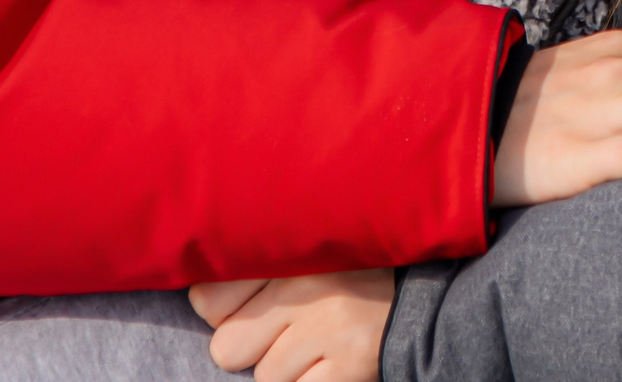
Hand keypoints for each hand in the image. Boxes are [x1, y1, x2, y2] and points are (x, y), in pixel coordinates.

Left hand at [189, 270, 392, 379]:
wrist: (423, 300)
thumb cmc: (346, 281)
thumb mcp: (301, 259)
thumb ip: (250, 272)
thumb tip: (198, 300)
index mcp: (288, 251)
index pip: (208, 300)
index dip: (225, 315)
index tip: (257, 306)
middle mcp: (304, 286)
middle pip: (227, 348)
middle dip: (251, 350)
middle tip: (286, 332)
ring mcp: (329, 327)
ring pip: (265, 376)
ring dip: (288, 369)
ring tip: (320, 342)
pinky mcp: (351, 364)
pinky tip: (335, 360)